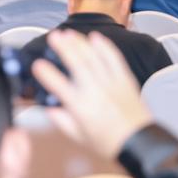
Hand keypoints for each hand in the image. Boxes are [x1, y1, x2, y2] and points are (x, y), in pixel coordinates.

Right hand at [32, 29, 153, 159]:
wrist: (140, 143)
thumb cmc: (110, 143)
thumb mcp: (80, 137)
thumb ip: (62, 121)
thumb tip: (50, 109)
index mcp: (82, 108)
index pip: (60, 86)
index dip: (47, 74)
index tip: (38, 65)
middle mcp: (96, 92)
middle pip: (78, 64)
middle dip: (64, 47)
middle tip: (54, 36)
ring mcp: (112, 84)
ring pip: (94, 58)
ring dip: (81, 43)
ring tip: (69, 33)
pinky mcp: (125, 80)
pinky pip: (114, 59)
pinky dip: (105, 47)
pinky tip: (96, 38)